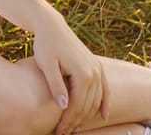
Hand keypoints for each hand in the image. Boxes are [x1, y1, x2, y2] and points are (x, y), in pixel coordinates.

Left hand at [32, 19, 108, 134]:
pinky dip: (105, 103)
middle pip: (88, 105)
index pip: (77, 105)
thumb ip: (56, 85)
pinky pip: (105, 89)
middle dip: (76, 121)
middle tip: (64, 133)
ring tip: (75, 127)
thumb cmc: (46, 45)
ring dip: (88, 115)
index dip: (68, 120)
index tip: (59, 132)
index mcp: (83, 73)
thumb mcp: (47, 65)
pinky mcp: (96, 66)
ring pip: (97, 99)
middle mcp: (94, 72)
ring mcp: (97, 69)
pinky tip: (103, 116)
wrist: (52, 26)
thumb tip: (64, 106)